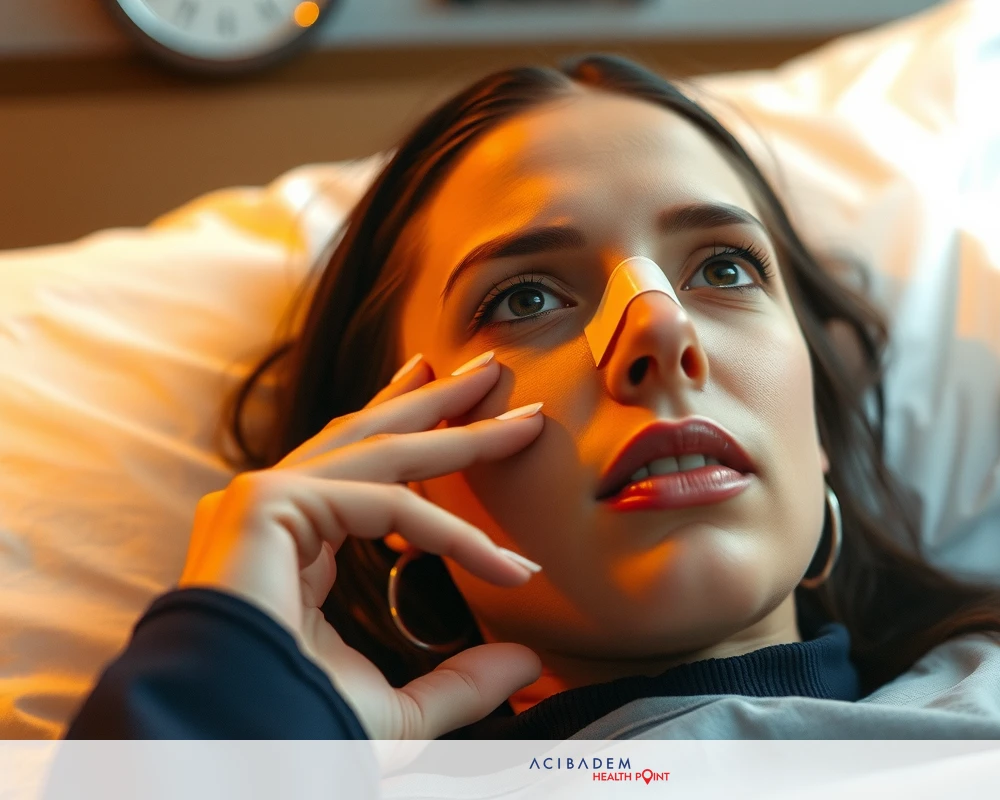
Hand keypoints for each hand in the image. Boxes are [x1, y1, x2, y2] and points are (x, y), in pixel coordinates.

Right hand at [179, 352, 544, 738]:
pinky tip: (504, 560)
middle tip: (490, 373)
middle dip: (436, 402)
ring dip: (449, 419)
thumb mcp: (397, 708)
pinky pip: (384, 505)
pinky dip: (449, 531)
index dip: (435, 467)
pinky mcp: (266, 504)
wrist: (232, 754)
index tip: (499, 470)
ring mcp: (263, 500)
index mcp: (288, 541)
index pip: (363, 476)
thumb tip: (527, 662)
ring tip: (501, 388)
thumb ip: (460, 683)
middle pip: (370, 437)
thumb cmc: (297, 730)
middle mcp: (271, 509)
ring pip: (380, 449)